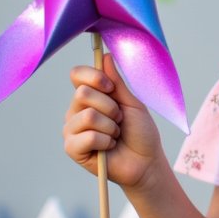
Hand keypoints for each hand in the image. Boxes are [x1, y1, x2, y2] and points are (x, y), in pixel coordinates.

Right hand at [64, 54, 164, 191]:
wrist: (146, 161)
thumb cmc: (140, 132)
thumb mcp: (132, 103)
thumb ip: (117, 82)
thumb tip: (105, 56)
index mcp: (90, 96)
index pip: (77, 75)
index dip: (93, 76)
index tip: (111, 87)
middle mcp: (76, 111)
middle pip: (82, 93)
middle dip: (110, 107)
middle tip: (119, 120)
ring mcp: (72, 130)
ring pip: (88, 116)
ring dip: (111, 126)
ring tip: (116, 134)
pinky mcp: (72, 148)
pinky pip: (89, 136)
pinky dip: (106, 141)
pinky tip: (109, 147)